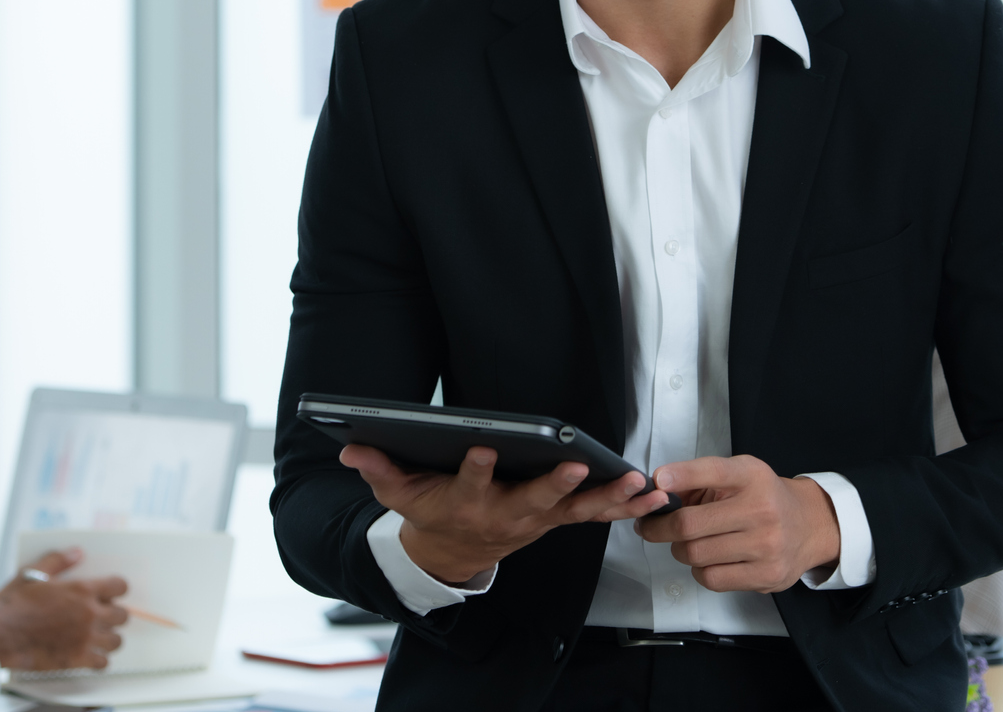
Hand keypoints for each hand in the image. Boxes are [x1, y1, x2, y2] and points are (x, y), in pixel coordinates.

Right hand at [0, 548, 130, 670]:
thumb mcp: (31, 573)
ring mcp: (84, 639)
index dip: (116, 589)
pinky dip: (99, 660)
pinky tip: (89, 655)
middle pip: (123, 615)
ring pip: (116, 640)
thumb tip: (77, 552)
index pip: (120, 586)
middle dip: (114, 614)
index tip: (109, 593)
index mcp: (81, 590)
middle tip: (101, 615)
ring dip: (109, 637)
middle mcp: (89, 614)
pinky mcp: (76, 660)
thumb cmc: (12, 605)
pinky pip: (103, 663)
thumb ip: (58, 561)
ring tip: (97, 636)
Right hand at [341, 443, 670, 585]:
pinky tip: (652, 493)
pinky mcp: (558, 520)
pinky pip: (595, 515)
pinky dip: (624, 505)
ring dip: (608, 499)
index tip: (482, 446)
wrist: (452, 556)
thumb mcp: (398, 493)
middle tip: (577, 467)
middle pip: (532, 500)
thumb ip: (378, 469)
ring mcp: (537, 520)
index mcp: (465, 502)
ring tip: (639, 483)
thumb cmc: (430, 512)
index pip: (469, 484)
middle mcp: (505, 514)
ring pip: (575, 512)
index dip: (475, 467)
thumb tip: (349, 448)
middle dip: (555, 485)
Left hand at [635, 456, 840, 593]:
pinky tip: (708, 560)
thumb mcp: (738, 474)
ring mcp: (766, 545)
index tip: (658, 481)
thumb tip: (657, 488)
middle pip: (690, 525)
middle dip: (660, 528)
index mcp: (752, 477)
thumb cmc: (763, 498)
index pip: (713, 472)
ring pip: (696, 554)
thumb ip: (699, 479)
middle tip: (651, 527)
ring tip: (687, 543)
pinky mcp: (766, 575)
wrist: (809, 526)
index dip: (681, 475)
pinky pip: (712, 578)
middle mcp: (762, 509)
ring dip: (680, 550)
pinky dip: (700, 570)